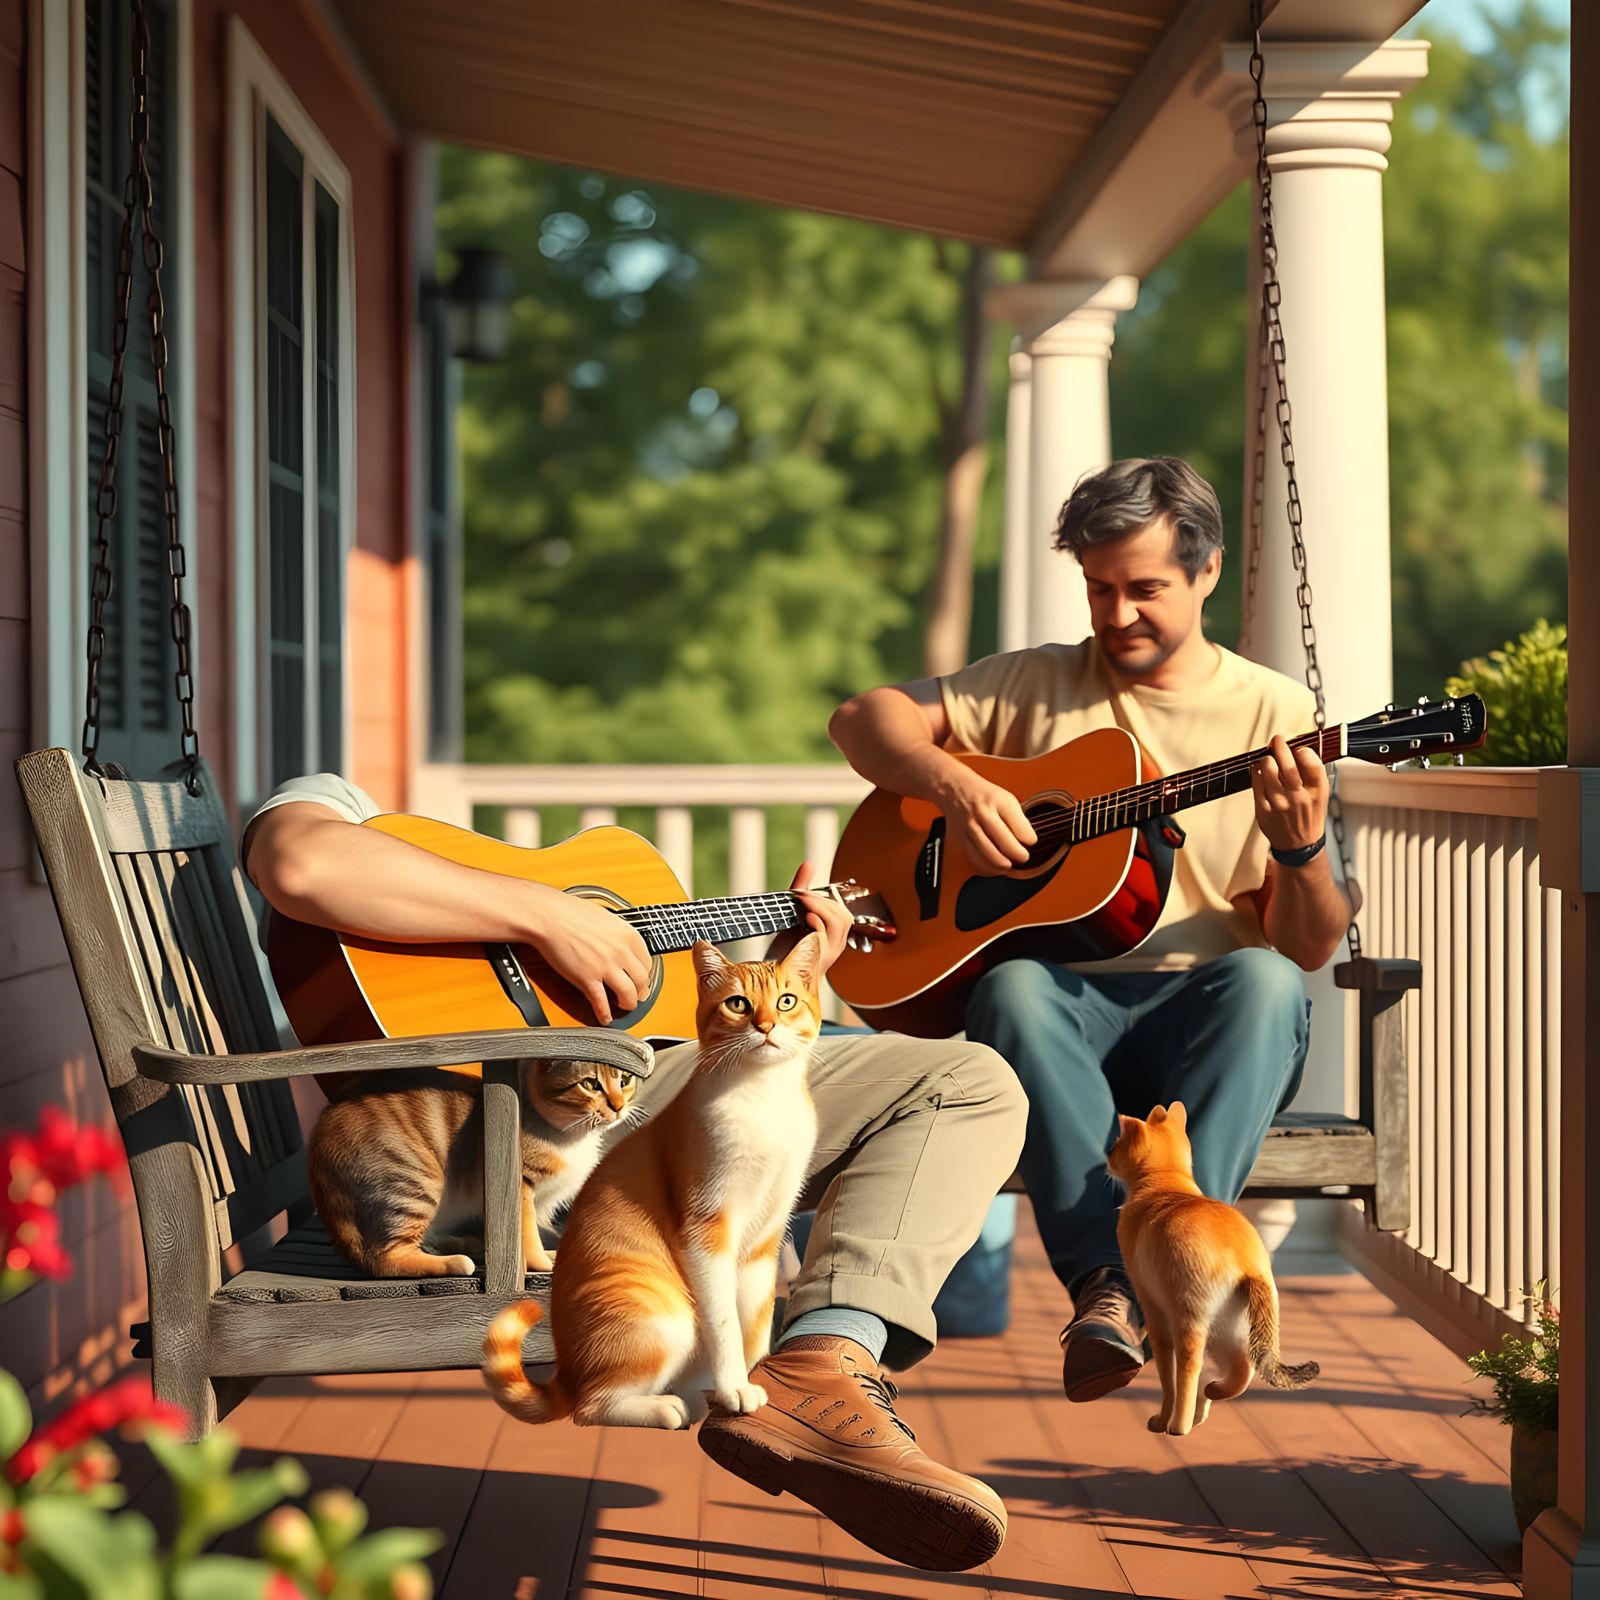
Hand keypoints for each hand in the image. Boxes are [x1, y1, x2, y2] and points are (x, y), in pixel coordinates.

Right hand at [528, 887, 652, 1024]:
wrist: (548, 915)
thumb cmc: (570, 912)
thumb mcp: (606, 918)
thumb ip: (618, 934)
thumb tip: (622, 945)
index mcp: (628, 935)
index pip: (648, 962)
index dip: (644, 974)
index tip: (640, 978)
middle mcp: (621, 952)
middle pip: (642, 981)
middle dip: (640, 992)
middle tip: (637, 995)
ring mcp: (605, 967)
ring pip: (628, 995)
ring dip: (628, 1004)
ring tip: (624, 1006)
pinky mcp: (588, 979)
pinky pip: (601, 1003)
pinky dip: (605, 1014)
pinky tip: (605, 1017)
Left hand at [787, 860, 853, 972]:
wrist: (771, 975)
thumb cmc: (784, 949)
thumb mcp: (794, 915)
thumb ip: (802, 890)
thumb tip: (808, 864)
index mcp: (833, 936)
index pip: (842, 912)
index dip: (826, 899)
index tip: (804, 893)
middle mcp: (835, 945)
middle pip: (843, 915)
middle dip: (823, 901)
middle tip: (802, 896)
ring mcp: (828, 953)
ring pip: (840, 922)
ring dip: (821, 908)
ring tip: (804, 904)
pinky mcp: (818, 958)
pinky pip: (826, 936)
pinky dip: (818, 923)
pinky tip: (806, 918)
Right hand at [936, 766, 1036, 873]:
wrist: (955, 789)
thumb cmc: (984, 796)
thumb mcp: (1007, 799)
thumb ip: (1018, 820)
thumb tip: (1026, 843)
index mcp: (999, 802)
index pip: (1022, 829)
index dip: (1030, 840)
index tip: (1030, 841)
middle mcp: (983, 815)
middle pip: (1006, 844)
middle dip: (1019, 855)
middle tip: (1023, 856)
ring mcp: (969, 828)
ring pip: (989, 856)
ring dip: (1003, 865)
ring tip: (1009, 864)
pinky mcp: (960, 840)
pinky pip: (975, 860)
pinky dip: (987, 868)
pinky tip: (994, 867)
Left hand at [1251, 734, 1329, 853]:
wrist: (1299, 845)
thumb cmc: (1309, 817)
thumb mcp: (1321, 795)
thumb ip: (1313, 774)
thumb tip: (1299, 748)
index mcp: (1317, 792)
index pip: (1311, 762)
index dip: (1303, 750)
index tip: (1299, 748)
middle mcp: (1298, 797)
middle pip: (1287, 762)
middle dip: (1280, 745)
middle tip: (1277, 740)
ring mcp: (1279, 804)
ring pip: (1267, 769)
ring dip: (1266, 759)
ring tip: (1268, 759)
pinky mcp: (1263, 809)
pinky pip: (1255, 782)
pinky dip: (1256, 772)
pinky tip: (1259, 771)